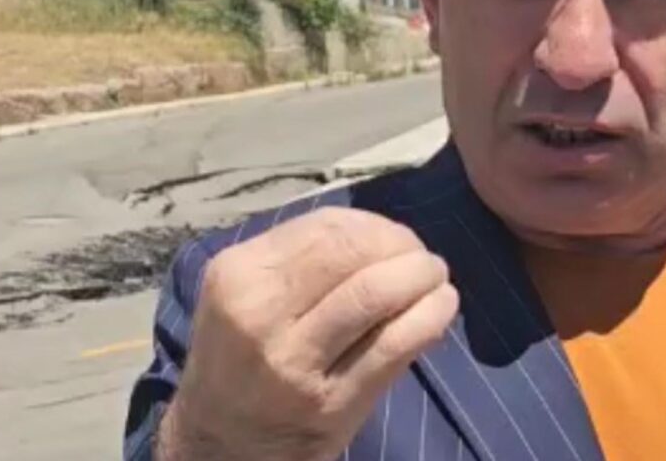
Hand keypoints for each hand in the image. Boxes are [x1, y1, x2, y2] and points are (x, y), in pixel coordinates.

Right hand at [156, 208, 458, 460]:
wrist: (223, 439)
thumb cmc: (242, 354)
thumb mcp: (247, 293)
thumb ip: (302, 257)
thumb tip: (383, 232)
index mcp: (238, 275)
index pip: (324, 226)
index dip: (376, 225)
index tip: (397, 237)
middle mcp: (259, 314)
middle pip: (351, 252)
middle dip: (402, 246)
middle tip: (424, 257)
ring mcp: (293, 362)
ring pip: (374, 294)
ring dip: (421, 276)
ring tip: (437, 279)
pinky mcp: (330, 402)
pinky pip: (394, 346)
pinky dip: (430, 317)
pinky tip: (442, 308)